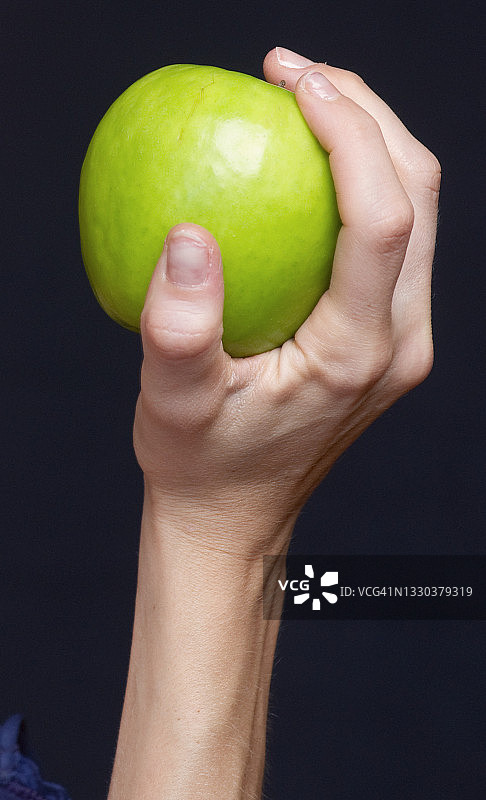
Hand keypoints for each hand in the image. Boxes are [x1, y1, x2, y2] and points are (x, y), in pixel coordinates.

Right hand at [133, 47, 439, 558]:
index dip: (350, 133)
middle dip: (368, 114)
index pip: (384, 218)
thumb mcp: (172, 404)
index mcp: (359, 355)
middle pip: (421, 195)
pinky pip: (391, 238)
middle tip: (293, 73)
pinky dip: (359, 183)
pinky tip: (304, 168)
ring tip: (303, 100)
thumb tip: (187, 234)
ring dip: (370, 141)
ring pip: (417, 211)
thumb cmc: (203, 465)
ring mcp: (403, 339)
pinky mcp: (387, 336)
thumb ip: (179, 328)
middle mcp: (400, 342)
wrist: (237, 514)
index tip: (293, 82)